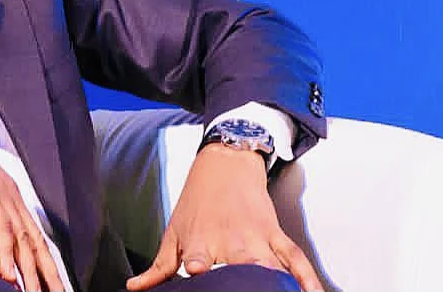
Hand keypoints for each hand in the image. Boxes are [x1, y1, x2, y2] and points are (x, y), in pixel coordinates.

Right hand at [0, 96, 64, 290]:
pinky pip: (2, 228)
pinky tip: (10, 274)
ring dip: (31, 271)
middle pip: (35, 241)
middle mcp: (10, 195)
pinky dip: (7, 253)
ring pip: (23, 239)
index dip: (42, 263)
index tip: (49, 284)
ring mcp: (1, 193)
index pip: (30, 236)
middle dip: (47, 273)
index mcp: (5, 196)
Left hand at [126, 144, 322, 291]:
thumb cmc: (196, 202)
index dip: (200, 272)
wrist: (225, 164)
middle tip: (240, 287)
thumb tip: (136, 288)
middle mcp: (230, 243)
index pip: (199, 266)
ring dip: (272, 281)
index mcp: (201, 243)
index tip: (198, 274)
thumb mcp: (174, 232)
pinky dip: (307, 278)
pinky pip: (295, 259)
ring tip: (275, 291)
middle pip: (238, 270)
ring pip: (270, 266)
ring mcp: (256, 239)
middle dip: (239, 281)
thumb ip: (160, 266)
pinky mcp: (276, 234)